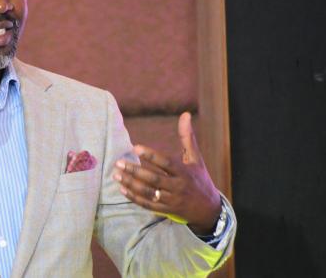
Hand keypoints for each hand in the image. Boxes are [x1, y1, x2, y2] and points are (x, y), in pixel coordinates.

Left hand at [113, 112, 221, 234]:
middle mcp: (178, 186)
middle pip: (154, 179)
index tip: (135, 147)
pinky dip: (135, 198)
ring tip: (116, 175)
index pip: (166, 163)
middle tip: (119, 163)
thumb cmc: (199, 178)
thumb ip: (187, 137)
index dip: (151, 156)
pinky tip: (122, 190)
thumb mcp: (196, 158)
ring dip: (131, 184)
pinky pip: (148, 205)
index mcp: (185, 172)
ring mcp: (172, 200)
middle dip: (135, 171)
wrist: (209, 209)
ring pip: (149, 192)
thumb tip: (185, 114)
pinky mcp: (167, 210)